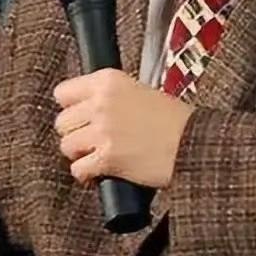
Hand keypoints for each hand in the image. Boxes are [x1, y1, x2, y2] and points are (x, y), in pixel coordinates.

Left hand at [53, 68, 192, 187]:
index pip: (63, 93)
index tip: (80, 117)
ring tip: (96, 156)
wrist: (193, 143)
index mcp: (108, 80)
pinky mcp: (108, 157)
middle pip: (62, 122)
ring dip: (79, 154)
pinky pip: (78, 169)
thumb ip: (109, 96)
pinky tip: (99, 172)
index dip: (71, 108)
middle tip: (91, 140)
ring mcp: (103, 130)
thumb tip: (84, 110)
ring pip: (66, 146)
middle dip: (75, 134)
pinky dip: (86, 175)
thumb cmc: (173, 119)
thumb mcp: (138, 91)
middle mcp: (102, 102)